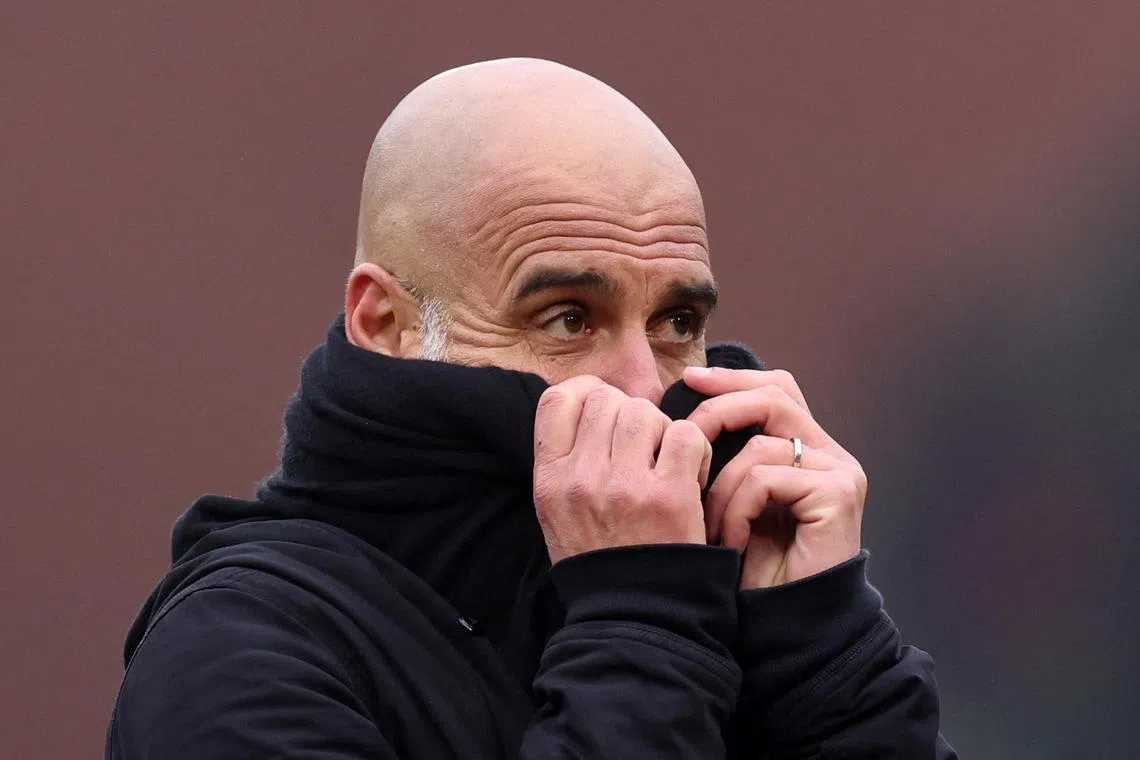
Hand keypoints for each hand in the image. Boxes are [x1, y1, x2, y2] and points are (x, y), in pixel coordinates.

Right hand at [533, 376, 713, 563]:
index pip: (558, 399)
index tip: (604, 411)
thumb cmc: (600, 560)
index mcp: (550, 480)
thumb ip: (565, 459)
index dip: (586, 393)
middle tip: (641, 448)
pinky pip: (686, 435)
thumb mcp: (557, 512)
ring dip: (661, 430)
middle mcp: (582, 478)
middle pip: (606, 399)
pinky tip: (688, 474)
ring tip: (664, 462)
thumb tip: (589, 403)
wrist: (635, 617)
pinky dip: (694, 448)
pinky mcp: (670, 497)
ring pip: (645, 412)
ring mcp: (625, 486)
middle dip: (629, 414)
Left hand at [683, 367, 865, 588]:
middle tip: (685, 427)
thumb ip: (727, 457)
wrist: (785, 625)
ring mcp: (840, 473)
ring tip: (712, 527)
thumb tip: (684, 413)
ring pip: (760, 444)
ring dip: (721, 487)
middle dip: (722, 406)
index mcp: (808, 452)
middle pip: (776, 397)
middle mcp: (831, 456)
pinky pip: (767, 478)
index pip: (776, 391)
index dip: (734, 380)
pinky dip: (738, 508)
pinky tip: (733, 540)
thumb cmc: (752, 569)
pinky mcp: (839, 494)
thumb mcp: (733, 502)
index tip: (691, 380)